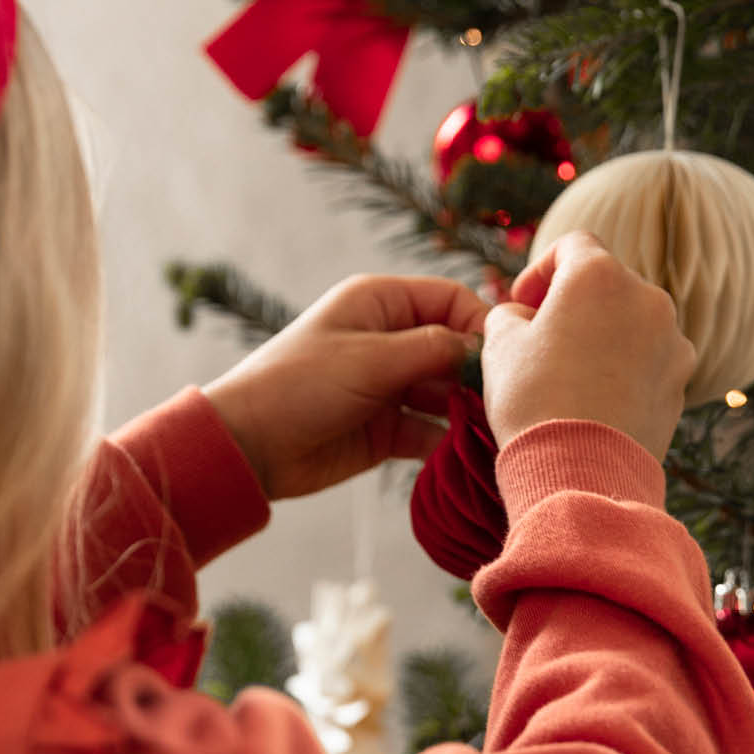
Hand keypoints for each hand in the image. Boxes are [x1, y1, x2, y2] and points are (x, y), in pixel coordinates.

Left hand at [203, 275, 489, 499]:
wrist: (248, 445)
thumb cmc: (299, 385)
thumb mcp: (370, 359)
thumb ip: (431, 350)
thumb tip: (482, 346)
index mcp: (380, 304)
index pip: (451, 301)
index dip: (481, 325)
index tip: (506, 358)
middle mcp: (388, 340)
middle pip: (454, 348)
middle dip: (479, 373)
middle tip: (505, 401)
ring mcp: (388, 386)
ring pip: (445, 392)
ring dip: (467, 410)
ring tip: (494, 429)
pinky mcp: (384, 430)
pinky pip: (429, 430)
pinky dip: (448, 440)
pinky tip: (468, 452)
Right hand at [482, 231, 694, 462]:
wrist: (581, 473)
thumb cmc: (534, 401)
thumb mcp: (498, 346)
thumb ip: (508, 314)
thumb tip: (522, 316)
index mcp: (599, 276)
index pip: (573, 245)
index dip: (541, 269)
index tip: (523, 303)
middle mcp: (647, 298)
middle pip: (606, 285)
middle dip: (573, 306)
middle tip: (541, 341)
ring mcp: (672, 342)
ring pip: (631, 323)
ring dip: (602, 337)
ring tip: (570, 376)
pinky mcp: (682, 382)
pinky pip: (648, 361)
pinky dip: (624, 369)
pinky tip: (595, 401)